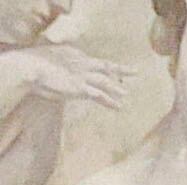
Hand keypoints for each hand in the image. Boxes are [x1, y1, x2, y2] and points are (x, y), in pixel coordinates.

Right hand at [0, 44, 126, 108]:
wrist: (29, 68)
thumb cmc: (33, 66)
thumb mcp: (48, 61)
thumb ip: (59, 65)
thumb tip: (63, 72)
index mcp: (72, 54)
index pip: (91, 61)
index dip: (100, 67)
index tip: (109, 71)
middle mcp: (80, 63)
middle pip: (104, 65)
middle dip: (120, 69)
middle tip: (136, 71)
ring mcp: (82, 75)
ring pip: (105, 82)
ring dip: (116, 88)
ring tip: (126, 94)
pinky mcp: (80, 87)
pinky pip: (100, 96)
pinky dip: (110, 102)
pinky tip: (119, 107)